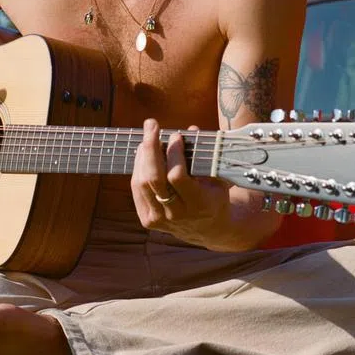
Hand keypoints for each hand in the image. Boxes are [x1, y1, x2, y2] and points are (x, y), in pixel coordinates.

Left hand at [131, 119, 230, 245]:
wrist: (208, 229)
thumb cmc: (214, 196)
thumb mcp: (218, 178)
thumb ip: (206, 155)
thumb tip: (191, 129)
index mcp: (198, 205)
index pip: (177, 176)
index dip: (174, 153)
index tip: (176, 135)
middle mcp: (176, 215)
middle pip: (153, 178)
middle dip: (150, 147)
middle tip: (151, 125)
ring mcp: (159, 220)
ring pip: (141, 182)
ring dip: (142, 155)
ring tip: (148, 138)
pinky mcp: (147, 220)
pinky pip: (137, 189)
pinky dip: (138, 168)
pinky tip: (144, 154)